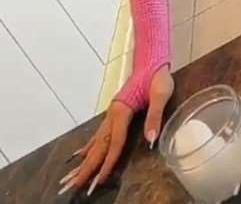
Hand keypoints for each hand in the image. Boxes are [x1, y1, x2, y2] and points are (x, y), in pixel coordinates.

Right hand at [58, 66, 173, 196]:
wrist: (151, 60)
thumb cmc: (157, 76)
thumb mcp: (161, 94)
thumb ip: (155, 116)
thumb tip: (150, 140)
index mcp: (122, 110)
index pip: (115, 142)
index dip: (108, 162)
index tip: (100, 180)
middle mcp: (113, 113)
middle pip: (100, 145)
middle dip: (88, 166)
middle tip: (75, 185)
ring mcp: (112, 113)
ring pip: (96, 141)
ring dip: (86, 160)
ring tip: (74, 176)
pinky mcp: (115, 112)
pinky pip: (99, 133)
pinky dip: (89, 146)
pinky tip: (80, 155)